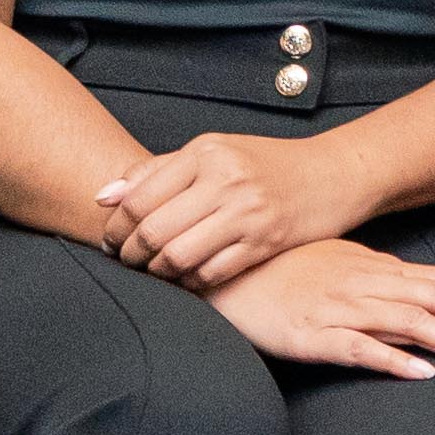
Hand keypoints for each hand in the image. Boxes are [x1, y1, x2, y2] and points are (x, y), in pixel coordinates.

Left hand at [100, 129, 318, 290]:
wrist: (331, 174)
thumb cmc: (265, 163)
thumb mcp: (213, 152)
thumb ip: (157, 171)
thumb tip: (103, 196)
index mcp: (205, 152)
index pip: (139, 197)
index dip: (115, 226)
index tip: (110, 239)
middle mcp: (225, 179)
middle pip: (153, 230)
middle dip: (129, 254)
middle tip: (125, 261)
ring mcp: (247, 212)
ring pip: (178, 256)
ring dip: (157, 272)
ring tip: (154, 270)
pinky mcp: (264, 242)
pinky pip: (211, 273)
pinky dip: (190, 282)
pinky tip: (186, 278)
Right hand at [210, 238, 434, 376]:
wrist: (224, 276)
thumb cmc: (282, 271)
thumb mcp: (339, 264)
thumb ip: (380, 277)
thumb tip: (422, 293)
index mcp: (377, 267)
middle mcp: (365, 283)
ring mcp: (338, 308)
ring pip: (410, 321)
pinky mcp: (310, 335)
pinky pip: (358, 346)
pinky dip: (393, 358)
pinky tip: (423, 374)